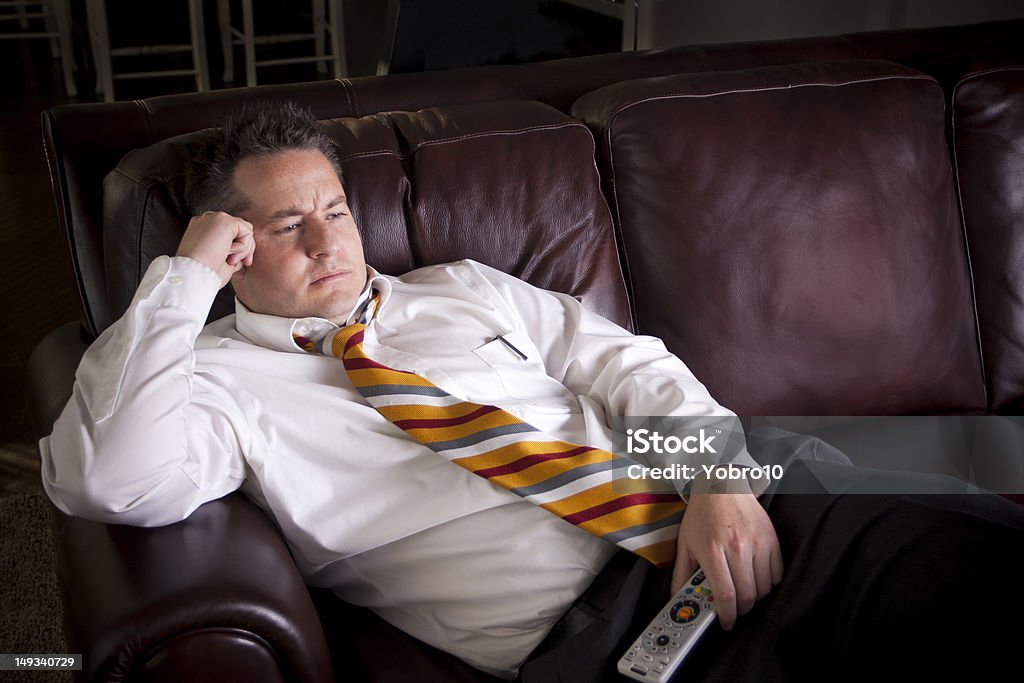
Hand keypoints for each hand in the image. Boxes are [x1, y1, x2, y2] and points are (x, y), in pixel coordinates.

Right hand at [175, 211, 254, 286]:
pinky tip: (227, 253)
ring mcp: (214, 217)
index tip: (234, 264)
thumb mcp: (221, 260)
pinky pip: (247, 232)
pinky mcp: (223, 220)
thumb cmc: (204, 273)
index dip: (238, 249)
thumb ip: (233, 251)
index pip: (229, 233)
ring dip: (243, 249)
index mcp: (202, 228)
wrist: (192, 274)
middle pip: (240, 229)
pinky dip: (243, 247)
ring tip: (229, 260)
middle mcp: (207, 219)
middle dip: (245, 248)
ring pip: (245, 230)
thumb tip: (248, 251)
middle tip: (236, 263)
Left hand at [672, 486, 782, 630]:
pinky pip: (777, 573)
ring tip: (743, 591)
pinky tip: (756, 578)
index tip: (726, 622)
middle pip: (748, 596)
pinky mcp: (771, 540)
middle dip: (741, 610)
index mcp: (713, 551)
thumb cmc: (702, 515)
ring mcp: (757, 543)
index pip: (726, 595)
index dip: (727, 616)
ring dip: (754, 597)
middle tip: (734, 609)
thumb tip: (677, 598)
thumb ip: (681, 574)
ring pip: (764, 587)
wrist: (722, 487)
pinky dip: (769, 583)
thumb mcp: (684, 544)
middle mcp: (737, 548)